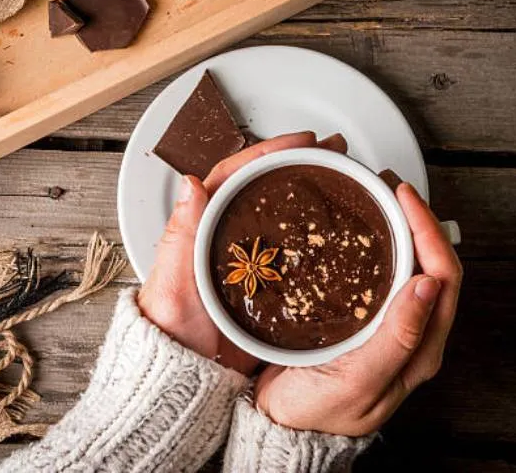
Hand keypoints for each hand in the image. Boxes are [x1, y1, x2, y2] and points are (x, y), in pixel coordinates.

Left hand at [137, 131, 347, 375]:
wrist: (187, 375)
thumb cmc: (171, 329)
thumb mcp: (173, 280)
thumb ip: (182, 234)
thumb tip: (191, 184)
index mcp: (203, 226)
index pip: (237, 174)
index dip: (269, 152)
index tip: (301, 141)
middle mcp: (229, 236)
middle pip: (266, 187)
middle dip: (300, 163)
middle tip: (334, 151)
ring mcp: (252, 259)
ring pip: (284, 215)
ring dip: (311, 193)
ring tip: (345, 177)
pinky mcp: (269, 284)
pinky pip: (295, 251)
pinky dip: (315, 236)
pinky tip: (340, 233)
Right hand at [254, 183, 462, 435]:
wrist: (280, 426)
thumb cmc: (318, 412)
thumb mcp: (361, 380)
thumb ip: (398, 337)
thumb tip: (429, 284)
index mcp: (421, 348)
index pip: (444, 276)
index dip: (428, 230)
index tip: (403, 197)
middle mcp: (412, 334)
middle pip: (433, 264)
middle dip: (418, 220)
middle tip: (391, 187)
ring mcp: (390, 325)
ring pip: (411, 266)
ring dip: (401, 229)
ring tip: (378, 199)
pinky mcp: (366, 320)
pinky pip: (384, 274)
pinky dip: (378, 244)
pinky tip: (359, 231)